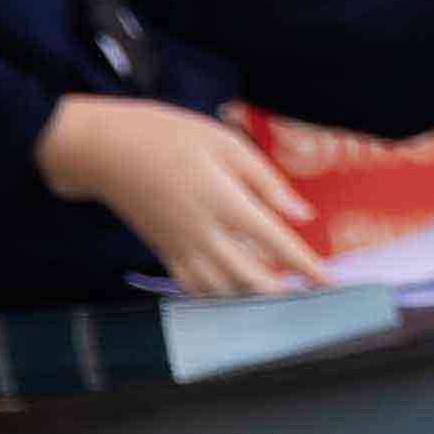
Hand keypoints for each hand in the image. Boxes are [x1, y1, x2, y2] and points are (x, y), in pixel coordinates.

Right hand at [37, 94, 324, 299]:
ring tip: (276, 296)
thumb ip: (266, 182)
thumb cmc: (167, 136)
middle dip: (282, 292)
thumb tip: (302, 214)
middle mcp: (204, 233)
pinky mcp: (163, 251)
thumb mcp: (225, 143)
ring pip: (222, 290)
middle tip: (307, 296)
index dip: (307, 267)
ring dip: (250, 298)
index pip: (277, 244)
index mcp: (225, 202)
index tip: (329, 283)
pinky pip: (193, 287)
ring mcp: (181, 247)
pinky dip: (216, 295)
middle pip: (251, 279)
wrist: (104, 149)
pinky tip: (232, 292)